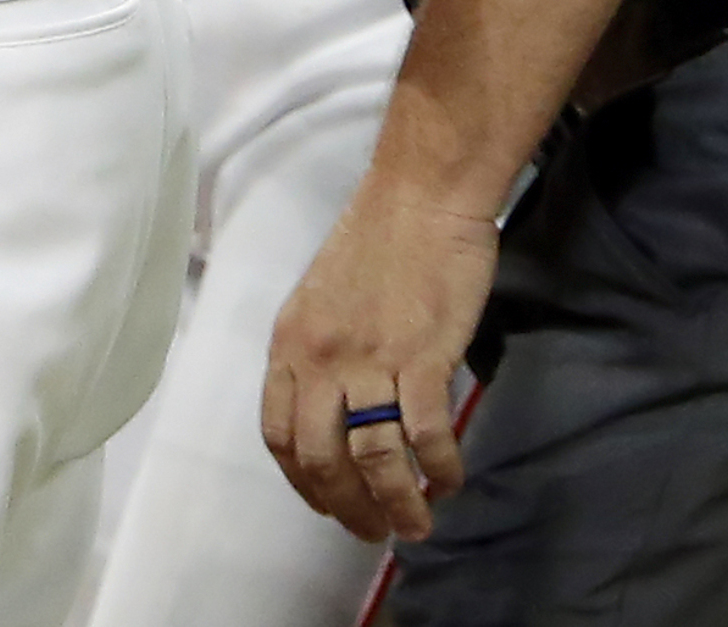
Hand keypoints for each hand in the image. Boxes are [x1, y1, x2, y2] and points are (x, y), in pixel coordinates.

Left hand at [260, 181, 499, 544]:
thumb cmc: (377, 241)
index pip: (279, 435)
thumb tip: (334, 413)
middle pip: (321, 460)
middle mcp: (320, 357)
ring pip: (373, 459)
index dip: (303, 483)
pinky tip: (448, 481)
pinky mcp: (422, 356)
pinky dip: (438, 470)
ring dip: (397, 505)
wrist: (421, 196)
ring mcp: (370, 358)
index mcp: (290, 344)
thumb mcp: (321, 300)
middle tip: (374, 532)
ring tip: (416, 525)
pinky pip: (425, 435)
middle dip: (347, 509)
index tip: (327, 506)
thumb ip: (320, 355)